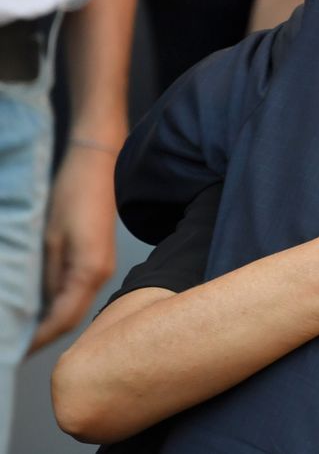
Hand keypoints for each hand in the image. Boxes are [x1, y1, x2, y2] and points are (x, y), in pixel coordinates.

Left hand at [29, 146, 116, 351]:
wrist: (97, 167)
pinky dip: (58, 306)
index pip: (62, 320)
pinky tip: (39, 308)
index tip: (14, 354)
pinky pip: (77, 293)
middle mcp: (101, 275)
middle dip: (43, 336)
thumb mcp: (49, 238)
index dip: (38, 340)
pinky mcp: (97, 261)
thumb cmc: (72, 195)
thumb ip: (47, 276)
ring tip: (21, 332)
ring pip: (74, 307)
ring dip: (50, 322)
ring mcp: (102, 268)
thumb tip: (37, 308)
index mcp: (89, 271)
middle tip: (13, 349)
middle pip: (71, 318)